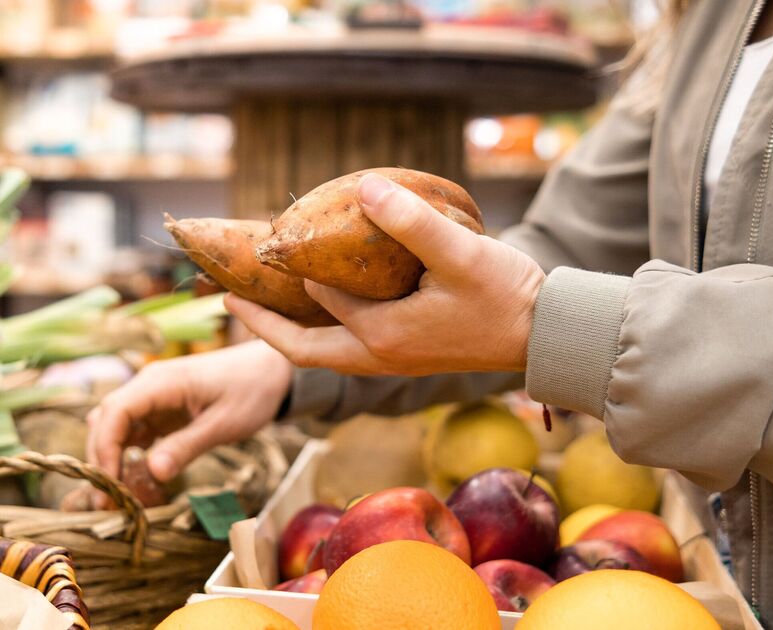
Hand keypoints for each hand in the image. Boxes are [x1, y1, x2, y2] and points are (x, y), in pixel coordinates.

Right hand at [86, 340, 292, 483]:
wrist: (271, 371)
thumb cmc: (251, 390)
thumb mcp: (223, 423)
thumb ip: (187, 446)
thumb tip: (153, 473)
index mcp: (161, 382)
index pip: (114, 411)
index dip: (105, 448)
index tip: (110, 483)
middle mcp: (148, 385)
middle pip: (106, 420)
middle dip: (101, 461)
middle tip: (105, 503)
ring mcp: (152, 397)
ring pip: (114, 428)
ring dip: (110, 460)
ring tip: (115, 498)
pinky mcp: (160, 410)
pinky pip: (133, 433)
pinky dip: (127, 456)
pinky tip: (132, 482)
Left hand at [226, 173, 544, 375]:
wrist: (545, 335)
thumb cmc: (505, 295)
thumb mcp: (457, 253)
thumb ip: (410, 221)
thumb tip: (363, 186)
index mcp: (381, 335)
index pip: (318, 301)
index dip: (290, 272)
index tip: (266, 242)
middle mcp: (379, 356)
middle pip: (302, 351)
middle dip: (262, 326)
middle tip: (227, 302)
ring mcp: (393, 362)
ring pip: (324, 354)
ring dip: (290, 333)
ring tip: (265, 307)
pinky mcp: (407, 356)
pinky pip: (346, 349)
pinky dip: (322, 331)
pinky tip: (322, 307)